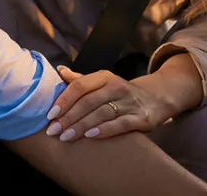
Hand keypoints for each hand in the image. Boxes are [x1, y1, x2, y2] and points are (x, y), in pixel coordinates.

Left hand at [43, 65, 170, 140]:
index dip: (64, 100)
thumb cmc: (120, 93)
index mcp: (104, 77)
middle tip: (53, 131)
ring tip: (66, 136)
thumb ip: (80, 80)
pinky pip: (121, 124)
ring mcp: (130, 102)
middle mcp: (117, 87)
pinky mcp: (141, 118)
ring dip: (82, 126)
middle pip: (88, 102)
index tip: (50, 115)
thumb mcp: (102, 82)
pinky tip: (90, 136)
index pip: (79, 86)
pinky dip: (105, 130)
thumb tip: (59, 70)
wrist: (156, 99)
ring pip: (102, 113)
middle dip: (68, 117)